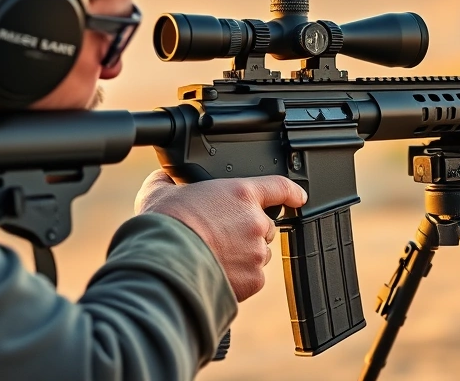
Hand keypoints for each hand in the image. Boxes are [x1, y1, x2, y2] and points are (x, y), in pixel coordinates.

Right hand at [135, 171, 306, 301]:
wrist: (162, 266)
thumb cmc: (162, 227)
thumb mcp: (159, 191)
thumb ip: (170, 180)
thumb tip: (165, 179)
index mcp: (241, 194)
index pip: (279, 187)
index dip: (292, 191)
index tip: (299, 197)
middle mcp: (256, 222)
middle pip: (265, 227)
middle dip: (247, 232)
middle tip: (220, 238)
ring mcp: (257, 252)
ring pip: (258, 254)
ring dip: (243, 255)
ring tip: (213, 258)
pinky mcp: (254, 280)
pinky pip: (251, 278)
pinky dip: (238, 279)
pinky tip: (215, 274)